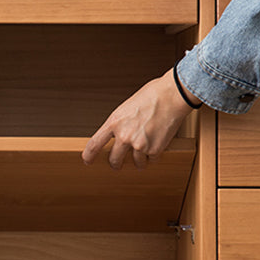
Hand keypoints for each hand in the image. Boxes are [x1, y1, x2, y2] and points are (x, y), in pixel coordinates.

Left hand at [81, 68, 195, 169]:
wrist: (172, 95)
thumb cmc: (152, 96)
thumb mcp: (126, 108)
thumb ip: (119, 124)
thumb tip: (116, 136)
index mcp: (114, 123)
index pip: (95, 144)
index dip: (89, 155)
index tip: (87, 161)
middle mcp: (124, 136)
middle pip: (114, 160)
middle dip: (116, 164)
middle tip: (118, 164)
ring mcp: (139, 145)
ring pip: (136, 163)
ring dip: (139, 160)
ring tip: (144, 151)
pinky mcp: (154, 150)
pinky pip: (151, 160)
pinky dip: (154, 155)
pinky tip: (157, 144)